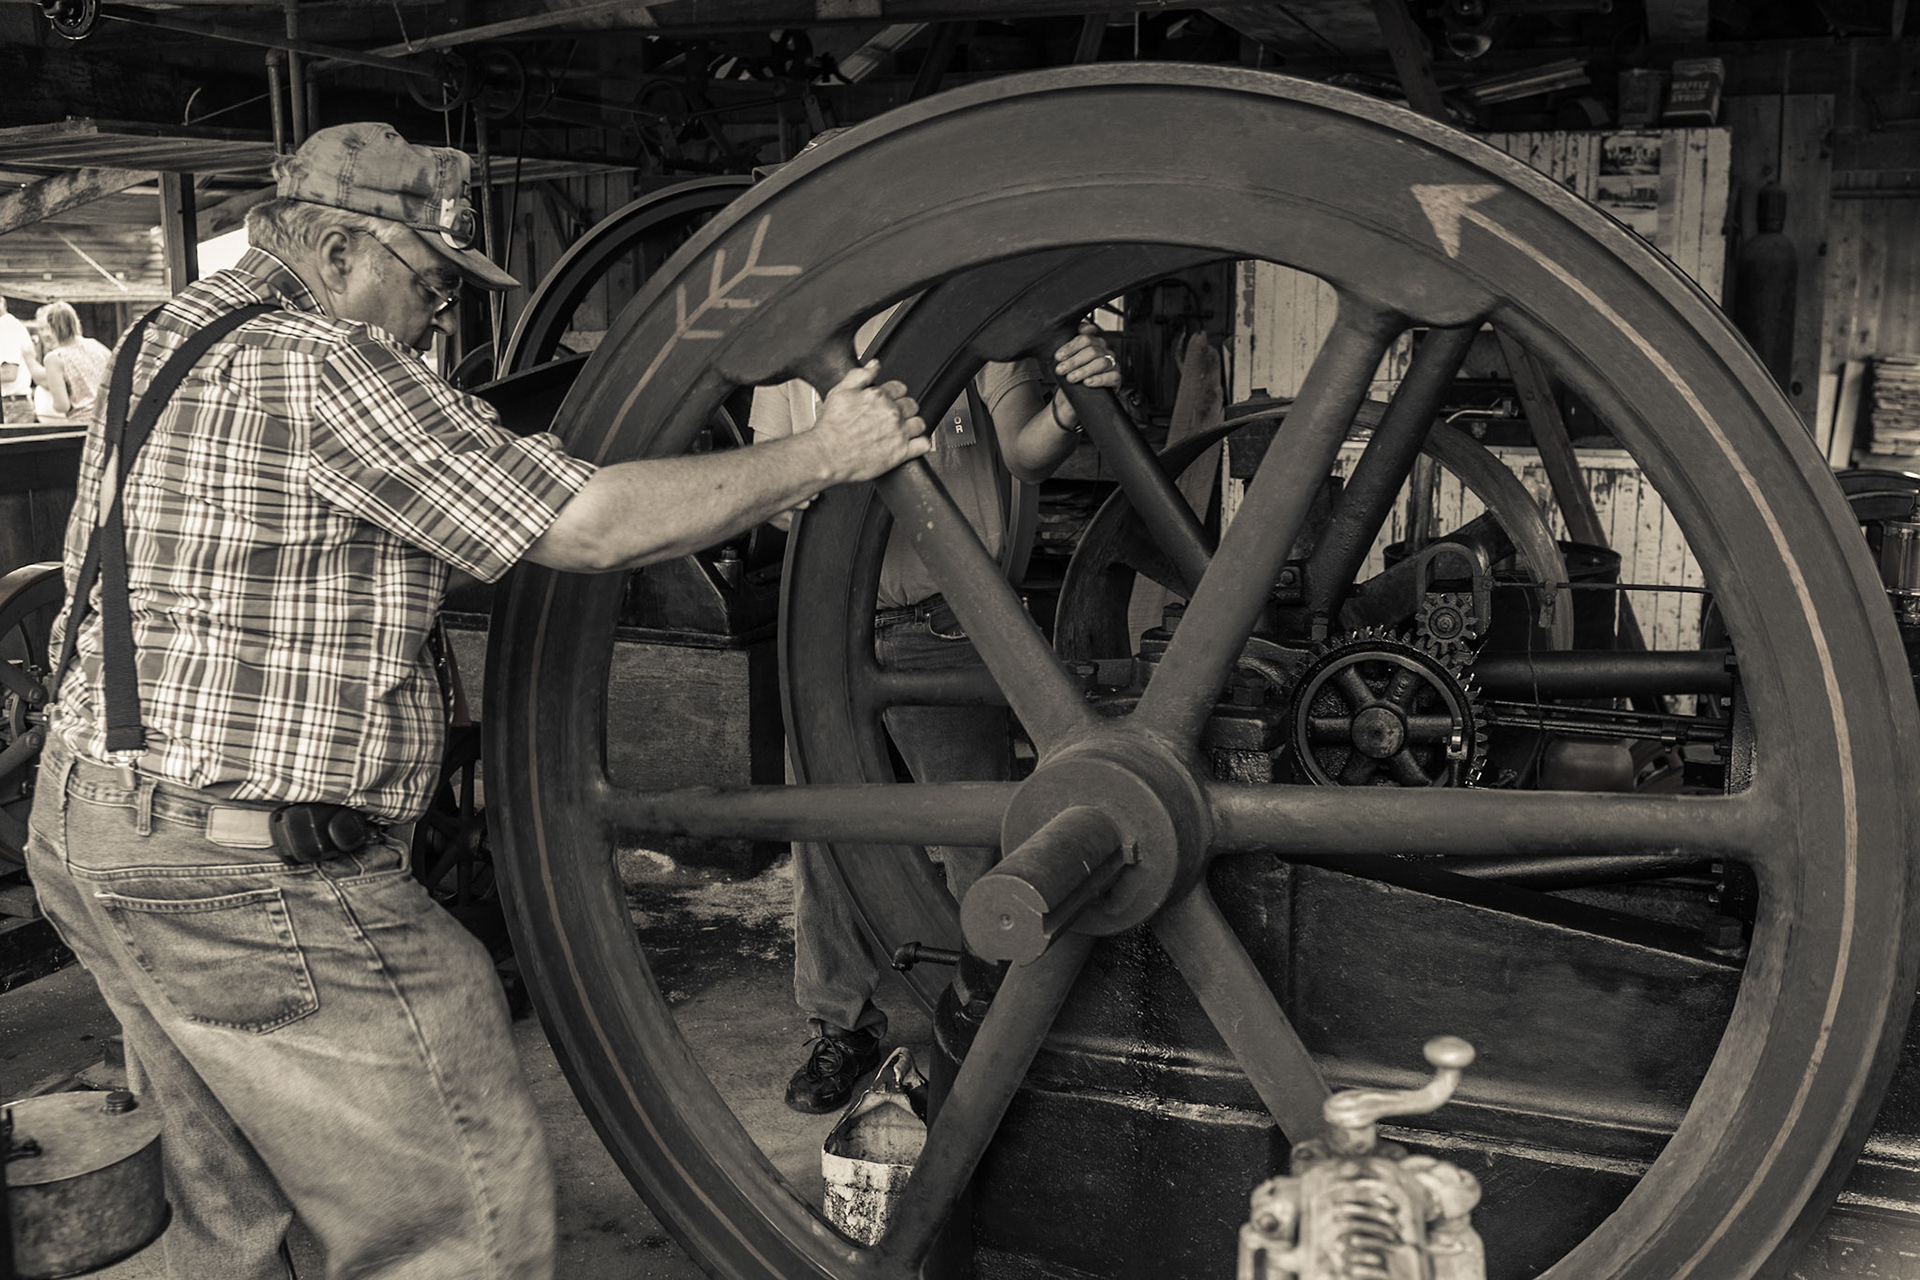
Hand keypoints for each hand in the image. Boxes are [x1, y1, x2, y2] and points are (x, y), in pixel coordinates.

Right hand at [810, 360, 929, 485]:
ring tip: (900, 431)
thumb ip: (859, 375)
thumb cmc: (831, 428)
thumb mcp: (839, 392)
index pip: (900, 388)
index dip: (894, 394)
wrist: (827, 455)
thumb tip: (874, 365)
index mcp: (879, 396)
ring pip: (920, 423)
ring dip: (913, 426)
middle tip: (891, 418)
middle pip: (912, 405)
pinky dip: (921, 443)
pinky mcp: (901, 452)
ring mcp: (898, 433)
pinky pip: (924, 444)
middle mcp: (892, 413)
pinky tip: (912, 444)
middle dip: (904, 409)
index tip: (889, 401)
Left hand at [1052, 322, 1121, 389]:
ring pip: (1101, 362)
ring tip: (1071, 378)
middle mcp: (1103, 351)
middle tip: (1061, 370)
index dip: (1071, 346)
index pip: (1084, 338)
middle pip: (1092, 350)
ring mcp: (1111, 364)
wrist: (1073, 400)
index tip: (1058, 357)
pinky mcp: (1116, 378)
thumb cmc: (1070, 379)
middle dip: (1073, 361)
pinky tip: (1087, 382)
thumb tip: (1060, 348)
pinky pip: (1112, 377)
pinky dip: (1099, 379)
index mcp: (1092, 343)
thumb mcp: (1064, 364)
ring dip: (1084, 370)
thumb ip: (1064, 351)